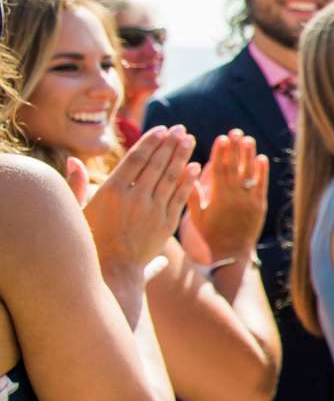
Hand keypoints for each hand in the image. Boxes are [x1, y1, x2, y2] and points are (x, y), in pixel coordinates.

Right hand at [84, 126, 196, 274]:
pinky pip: (180, 196)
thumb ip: (76, 184)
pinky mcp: (167, 224)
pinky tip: (194, 167)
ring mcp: (153, 211)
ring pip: (171, 177)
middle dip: (170, 144)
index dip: (151, 141)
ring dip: (181, 156)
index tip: (161, 129)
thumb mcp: (77, 211)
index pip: (136, 158)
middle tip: (180, 129)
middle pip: (157, 164)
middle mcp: (135, 198)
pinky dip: (188, 180)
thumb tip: (73, 159)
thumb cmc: (90, 239)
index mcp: (111, 191)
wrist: (113, 271)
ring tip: (189, 140)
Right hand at [185, 131, 269, 261]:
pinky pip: (262, 186)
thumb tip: (190, 170)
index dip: (221, 153)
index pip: (219, 170)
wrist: (230, 255)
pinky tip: (262, 158)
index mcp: (218, 198)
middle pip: (236, 168)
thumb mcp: (195, 217)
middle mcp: (235, 198)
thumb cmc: (207, 236)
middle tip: (235, 131)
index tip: (221, 138)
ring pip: (250, 174)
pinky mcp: (260, 207)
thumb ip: (193, 194)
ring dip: (250, 156)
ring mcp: (249, 202)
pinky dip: (262, 173)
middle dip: (236, 149)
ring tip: (248, 139)